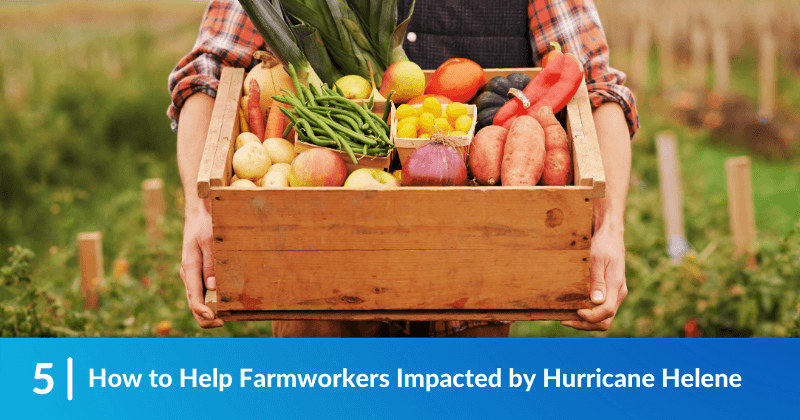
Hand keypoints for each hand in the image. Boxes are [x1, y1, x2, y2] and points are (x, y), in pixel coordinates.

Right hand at [180, 201, 223, 328]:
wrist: (198, 215)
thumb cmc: (204, 225)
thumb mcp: (209, 241)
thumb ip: (211, 263)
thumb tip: (213, 287)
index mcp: (189, 268)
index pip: (193, 297)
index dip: (203, 312)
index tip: (215, 319)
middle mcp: (188, 275)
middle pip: (193, 304)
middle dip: (206, 318)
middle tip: (223, 323)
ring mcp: (192, 276)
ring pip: (197, 300)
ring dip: (209, 311)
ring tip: (226, 318)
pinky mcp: (198, 274)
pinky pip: (202, 292)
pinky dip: (210, 302)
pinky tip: (223, 305)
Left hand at [562, 225, 627, 330]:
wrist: (610, 236)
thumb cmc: (603, 245)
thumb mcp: (597, 259)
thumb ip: (597, 281)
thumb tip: (596, 301)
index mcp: (616, 286)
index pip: (606, 311)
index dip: (590, 317)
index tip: (575, 312)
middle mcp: (618, 294)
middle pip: (604, 321)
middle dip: (585, 324)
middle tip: (564, 320)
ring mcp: (614, 294)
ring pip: (603, 318)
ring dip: (585, 322)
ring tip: (565, 318)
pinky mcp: (609, 293)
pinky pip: (600, 310)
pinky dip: (587, 315)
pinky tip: (573, 309)